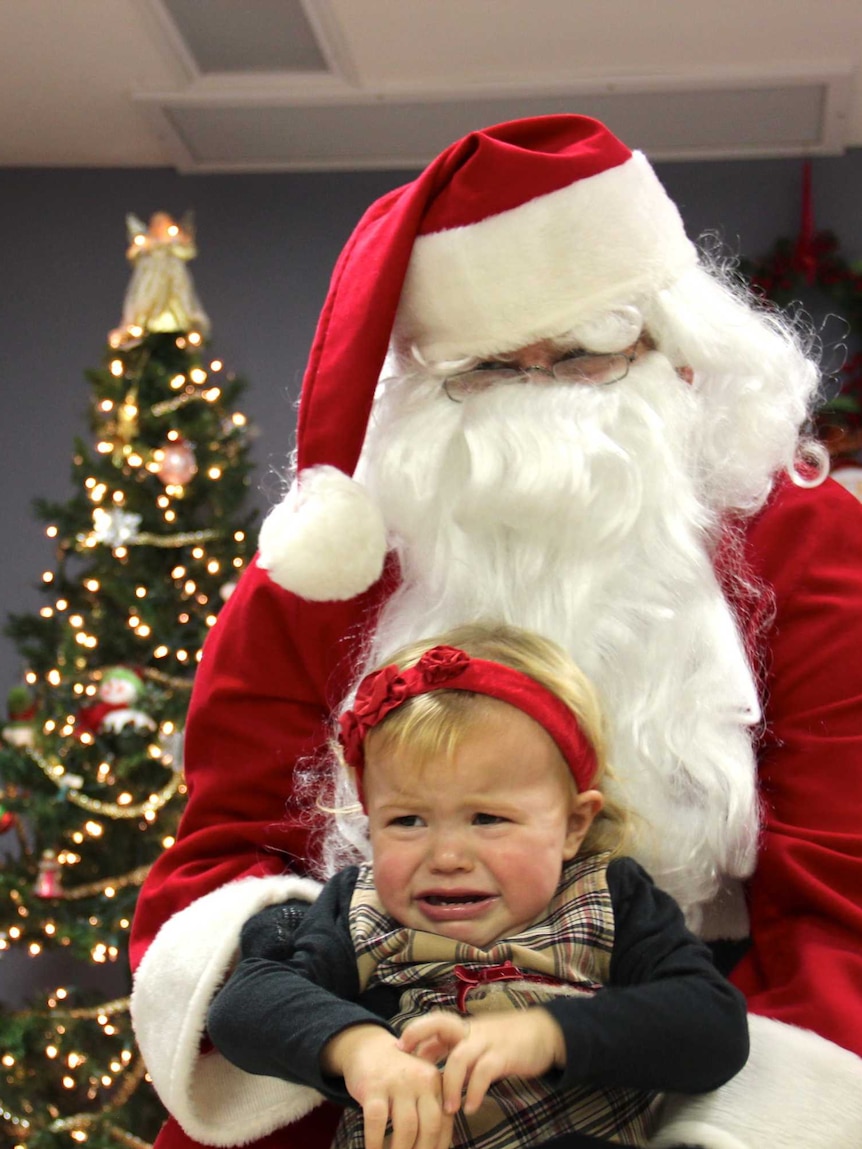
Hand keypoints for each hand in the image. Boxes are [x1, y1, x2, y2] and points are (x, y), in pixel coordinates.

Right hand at [322, 1024, 452, 1148]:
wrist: (368, 1047)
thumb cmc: (398, 1077)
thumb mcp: (420, 1086)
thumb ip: (430, 1110)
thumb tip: (437, 1147)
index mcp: (436, 1082)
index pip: (445, 1122)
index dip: (439, 1147)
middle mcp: (421, 1080)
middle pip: (430, 1126)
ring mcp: (397, 1082)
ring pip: (406, 1127)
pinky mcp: (373, 1085)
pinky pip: (376, 1121)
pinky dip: (375, 1143)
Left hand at [398, 1009, 565, 1116]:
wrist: (544, 1032)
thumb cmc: (506, 1039)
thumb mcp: (478, 1039)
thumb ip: (454, 1047)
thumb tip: (424, 1059)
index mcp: (463, 1027)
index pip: (432, 1024)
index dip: (413, 1034)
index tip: (396, 1050)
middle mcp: (471, 1030)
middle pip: (439, 1024)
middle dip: (419, 1037)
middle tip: (409, 1069)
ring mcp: (487, 1041)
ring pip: (459, 1057)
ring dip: (450, 1085)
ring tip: (448, 1110)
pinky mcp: (504, 1055)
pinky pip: (484, 1073)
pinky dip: (475, 1091)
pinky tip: (471, 1107)